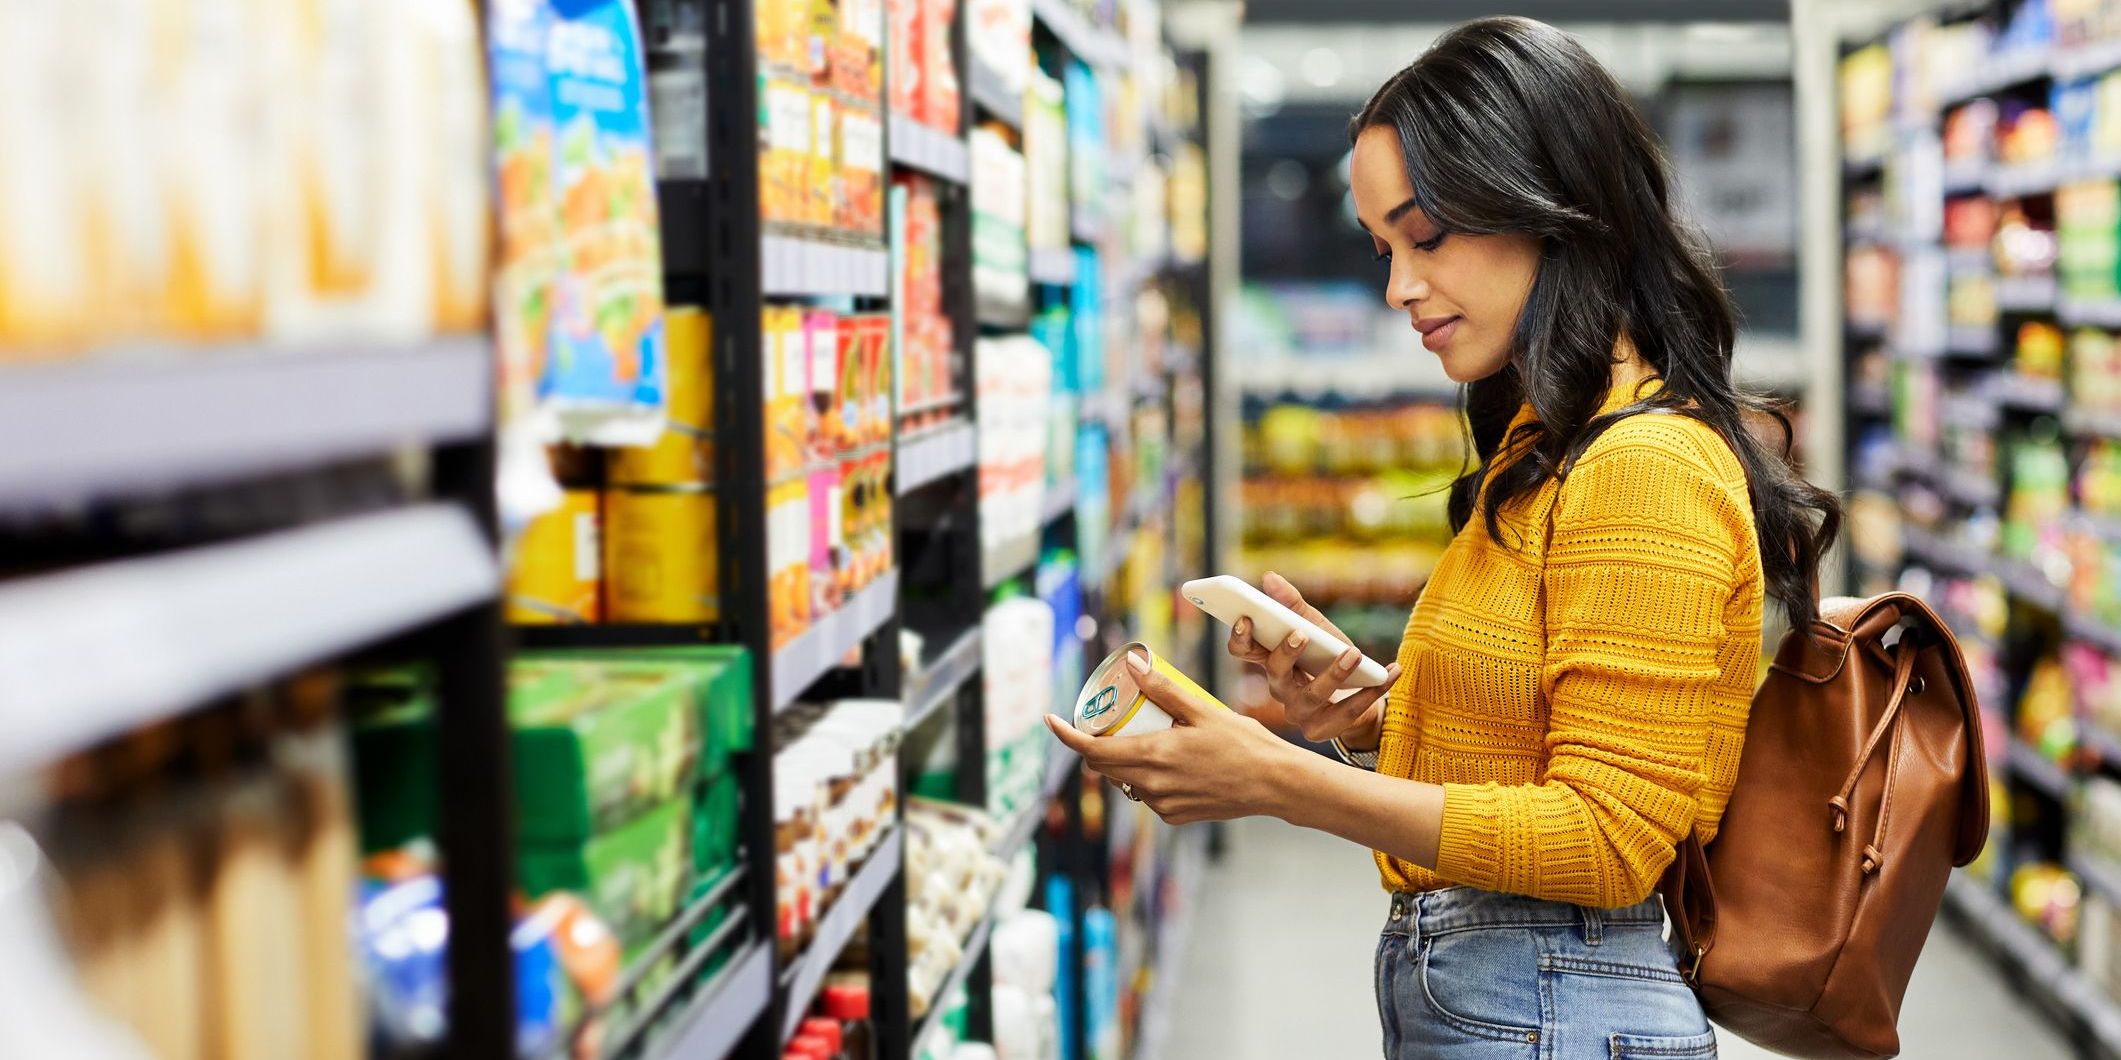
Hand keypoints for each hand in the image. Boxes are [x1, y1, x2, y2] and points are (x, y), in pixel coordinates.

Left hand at [1045, 650, 1297, 824]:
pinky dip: (1147, 778)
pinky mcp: (1175, 816)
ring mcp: (1162, 805)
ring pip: (1125, 781)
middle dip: (1096, 744)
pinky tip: (1170, 763)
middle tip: (1109, 720)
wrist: (1274, 784)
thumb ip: (1163, 689)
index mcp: (1153, 756)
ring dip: (1124, 760)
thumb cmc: (1243, 743)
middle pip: (1104, 766)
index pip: (1091, 750)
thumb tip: (1133, 664)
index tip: (1051, 720)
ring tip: (1146, 736)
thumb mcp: (1202, 709)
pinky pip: (1147, 795)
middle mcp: (1151, 786)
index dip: (1066, 736)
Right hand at [1226, 572, 1398, 745]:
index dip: (1240, 638)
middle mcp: (1280, 689)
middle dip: (1285, 654)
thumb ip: (1294, 605)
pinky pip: (1348, 711)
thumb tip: (1269, 577)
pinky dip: (1373, 691)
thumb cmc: (1329, 658)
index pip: (1243, 651)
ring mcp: (1300, 713)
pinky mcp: (1323, 730)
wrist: (1360, 696)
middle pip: (1275, 673)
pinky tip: (1391, 671)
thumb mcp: (1316, 628)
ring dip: (1335, 673)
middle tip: (1301, 634)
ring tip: (1354, 652)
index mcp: (1272, 662)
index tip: (1246, 618)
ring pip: (1312, 695)